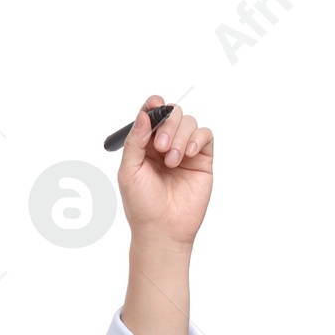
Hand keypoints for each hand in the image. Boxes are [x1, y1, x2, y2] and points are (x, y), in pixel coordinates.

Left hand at [117, 94, 213, 248]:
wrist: (162, 230)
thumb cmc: (142, 206)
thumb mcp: (129, 172)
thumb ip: (134, 142)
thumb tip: (143, 115)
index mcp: (145, 146)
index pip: (151, 116)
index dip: (153, 106)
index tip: (155, 104)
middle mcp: (166, 145)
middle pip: (173, 114)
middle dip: (168, 125)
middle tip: (161, 147)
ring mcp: (185, 151)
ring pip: (189, 122)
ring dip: (180, 137)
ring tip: (172, 162)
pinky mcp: (202, 160)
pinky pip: (205, 135)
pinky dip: (197, 139)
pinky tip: (188, 154)